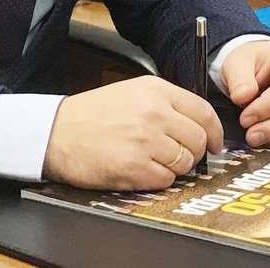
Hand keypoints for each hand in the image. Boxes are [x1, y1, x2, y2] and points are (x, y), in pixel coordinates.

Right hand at [42, 75, 222, 189]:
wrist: (55, 132)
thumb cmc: (92, 114)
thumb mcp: (131, 91)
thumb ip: (166, 103)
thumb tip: (198, 124)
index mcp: (156, 90)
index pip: (203, 112)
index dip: (214, 132)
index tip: (214, 143)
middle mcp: (154, 113)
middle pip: (198, 140)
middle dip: (193, 152)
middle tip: (178, 155)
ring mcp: (146, 141)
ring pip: (185, 162)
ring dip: (174, 167)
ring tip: (152, 161)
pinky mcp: (135, 167)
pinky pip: (166, 180)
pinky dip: (158, 180)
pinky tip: (140, 170)